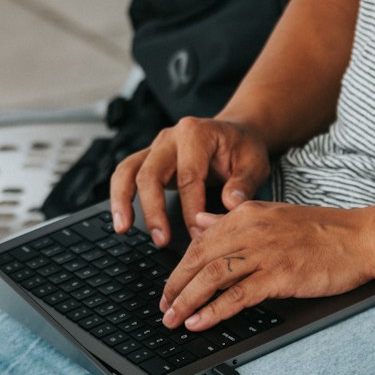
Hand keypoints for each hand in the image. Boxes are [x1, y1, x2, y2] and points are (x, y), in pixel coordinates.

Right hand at [110, 117, 270, 244]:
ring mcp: (156, 146)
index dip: (192, 209)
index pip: (189, 176)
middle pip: (151, 173)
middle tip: (162, 240)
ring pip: (128, 171)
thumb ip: (243, 184)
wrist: (235, 133)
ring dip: (123, 201)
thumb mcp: (254, 163)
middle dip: (154, 210)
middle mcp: (170, 137)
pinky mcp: (148, 158)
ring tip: (122, 229)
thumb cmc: (244, 148)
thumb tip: (231, 206)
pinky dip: (119, 196)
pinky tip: (121, 220)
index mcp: (196, 133)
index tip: (199, 234)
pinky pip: (125, 174)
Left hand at [159, 201, 374, 329]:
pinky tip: (200, 322)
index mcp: (247, 214)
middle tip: (163, 308)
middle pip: (199, 260)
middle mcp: (250, 230)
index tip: (171, 287)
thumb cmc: (325, 230)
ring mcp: (264, 253)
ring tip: (173, 320)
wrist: (361, 238)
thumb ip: (234, 219)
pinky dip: (214, 310)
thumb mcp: (274, 215)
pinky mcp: (279, 275)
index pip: (200, 241)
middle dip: (176, 287)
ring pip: (212, 277)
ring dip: (187, 301)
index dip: (180, 267)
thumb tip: (201, 222)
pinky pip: (237, 295)